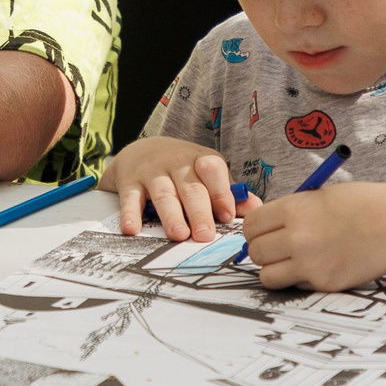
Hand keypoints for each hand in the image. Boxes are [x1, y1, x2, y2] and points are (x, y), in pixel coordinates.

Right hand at [109, 137, 244, 240]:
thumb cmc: (182, 168)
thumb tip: (256, 209)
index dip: (221, 192)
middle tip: (204, 235)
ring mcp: (151, 171)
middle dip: (199, 211)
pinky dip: (130, 214)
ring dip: (171, 215)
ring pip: (163, 193)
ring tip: (178, 234)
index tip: (227, 215)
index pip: (213, 169)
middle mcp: (176, 162)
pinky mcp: (129, 181)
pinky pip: (130, 198)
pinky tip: (132, 229)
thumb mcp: (206, 174)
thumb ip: (228, 193)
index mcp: (200, 160)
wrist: (140, 150)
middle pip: (190, 187)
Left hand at [238, 182, 385, 290]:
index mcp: (294, 209)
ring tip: (292, 259)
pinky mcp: (324, 283)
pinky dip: (299, 278)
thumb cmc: (360, 205)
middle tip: (277, 247)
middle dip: (263, 250)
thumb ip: (288, 213)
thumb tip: (262, 230)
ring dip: (275, 269)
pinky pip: (294, 285)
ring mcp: (310, 264)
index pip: (251, 226)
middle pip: (255, 252)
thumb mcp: (317, 197)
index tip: (264, 231)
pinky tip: (317, 265)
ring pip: (268, 276)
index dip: (255, 230)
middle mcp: (298, 237)